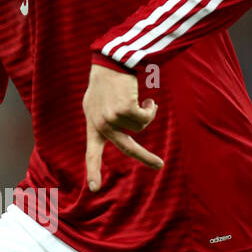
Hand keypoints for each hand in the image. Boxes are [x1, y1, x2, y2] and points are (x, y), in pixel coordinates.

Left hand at [82, 63, 163, 191]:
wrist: (108, 63)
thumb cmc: (104, 82)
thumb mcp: (96, 104)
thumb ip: (101, 120)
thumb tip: (119, 133)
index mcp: (93, 126)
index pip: (92, 153)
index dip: (93, 171)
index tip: (94, 188)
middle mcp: (102, 125)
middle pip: (127, 148)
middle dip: (145, 157)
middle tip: (159, 165)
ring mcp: (113, 118)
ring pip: (141, 126)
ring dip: (146, 114)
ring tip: (141, 100)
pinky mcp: (125, 110)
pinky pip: (146, 117)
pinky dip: (150, 108)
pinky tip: (146, 98)